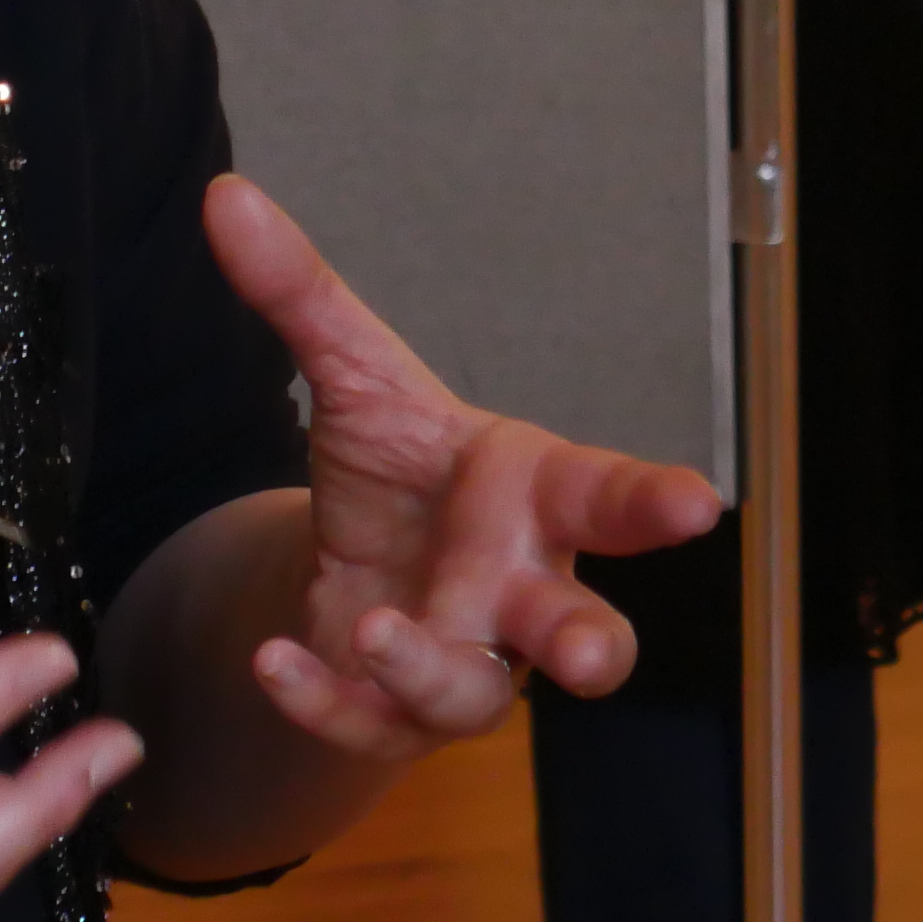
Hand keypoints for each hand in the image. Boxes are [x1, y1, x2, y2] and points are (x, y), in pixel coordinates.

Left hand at [198, 173, 723, 757]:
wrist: (352, 551)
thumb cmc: (399, 462)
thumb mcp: (352, 370)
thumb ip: (302, 290)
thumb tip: (224, 196)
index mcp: (536, 493)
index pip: (609, 496)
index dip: (654, 503)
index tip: (698, 503)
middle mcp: (521, 586)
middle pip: (584, 630)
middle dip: (593, 646)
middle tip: (586, 657)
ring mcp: (467, 657)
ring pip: (477, 695)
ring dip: (432, 672)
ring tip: (379, 633)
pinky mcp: (397, 710)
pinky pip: (373, 725)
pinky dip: (326, 701)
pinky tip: (275, 660)